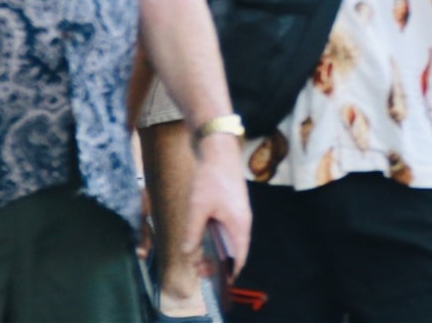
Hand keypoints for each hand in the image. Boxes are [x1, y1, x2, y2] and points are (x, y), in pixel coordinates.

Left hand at [184, 136, 251, 279]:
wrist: (219, 150)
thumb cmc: (211, 178)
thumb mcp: (198, 208)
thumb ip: (193, 233)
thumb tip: (188, 253)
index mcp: (239, 224)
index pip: (240, 256)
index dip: (231, 271)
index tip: (218, 280)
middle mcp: (242, 220)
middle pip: (235, 249)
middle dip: (219, 262)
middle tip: (199, 267)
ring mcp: (239, 212)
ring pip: (230, 239)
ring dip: (217, 249)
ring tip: (198, 254)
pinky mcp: (233, 205)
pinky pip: (227, 228)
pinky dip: (217, 237)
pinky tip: (202, 236)